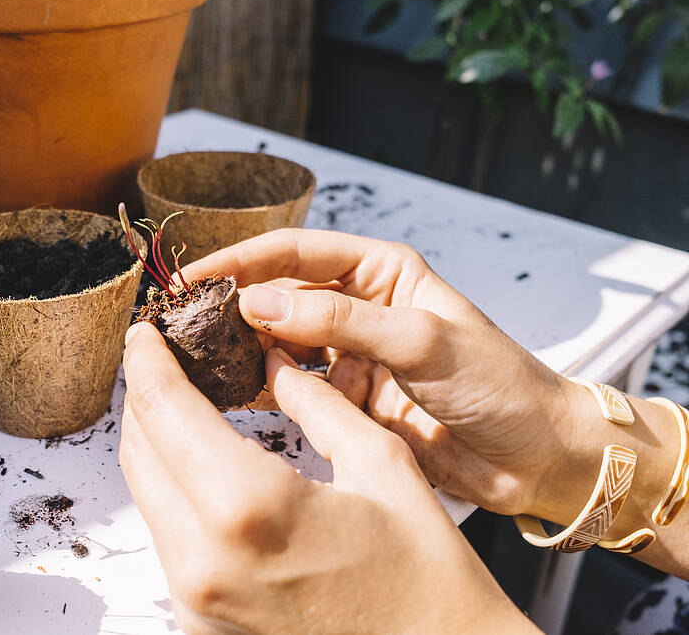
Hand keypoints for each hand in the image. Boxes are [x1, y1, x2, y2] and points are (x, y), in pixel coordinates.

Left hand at [120, 323, 534, 634]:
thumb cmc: (428, 580)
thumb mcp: (382, 466)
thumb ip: (317, 402)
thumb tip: (275, 361)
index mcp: (248, 507)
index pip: (164, 409)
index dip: (147, 359)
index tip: (144, 331)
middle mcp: (204, 560)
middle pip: (139, 451)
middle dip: (145, 394)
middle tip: (164, 358)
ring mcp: (196, 600)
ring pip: (147, 496)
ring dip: (157, 442)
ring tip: (182, 403)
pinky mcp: (200, 623)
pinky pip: (169, 539)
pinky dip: (176, 492)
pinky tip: (202, 467)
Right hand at [183, 229, 596, 522]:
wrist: (534, 457)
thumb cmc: (498, 383)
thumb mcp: (423, 342)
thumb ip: (341, 322)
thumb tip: (259, 302)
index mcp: (379, 272)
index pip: (294, 254)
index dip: (241, 261)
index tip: (194, 277)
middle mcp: (357, 307)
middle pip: (276, 295)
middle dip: (229, 303)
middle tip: (177, 319)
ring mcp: (346, 355)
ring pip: (275, 342)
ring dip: (237, 346)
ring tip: (188, 353)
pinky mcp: (342, 401)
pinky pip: (288, 387)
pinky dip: (257, 386)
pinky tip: (224, 388)